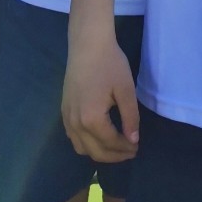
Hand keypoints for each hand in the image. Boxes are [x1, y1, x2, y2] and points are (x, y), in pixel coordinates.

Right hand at [62, 38, 139, 162]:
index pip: (110, 143)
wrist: (88, 45)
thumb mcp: (126, 90)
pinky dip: (87, 143)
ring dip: (99, 152)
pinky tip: (99, 136)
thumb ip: (130, 117)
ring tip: (117, 147)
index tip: (138, 147)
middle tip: (131, 151)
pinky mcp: (64, 111)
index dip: (125, 148)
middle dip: (114, 155)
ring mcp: (67, 118)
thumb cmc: (110, 64)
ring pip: (81, 148)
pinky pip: (73, 137)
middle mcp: (75, 123)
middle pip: (94, 152)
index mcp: (91, 119)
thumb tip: (133, 140)